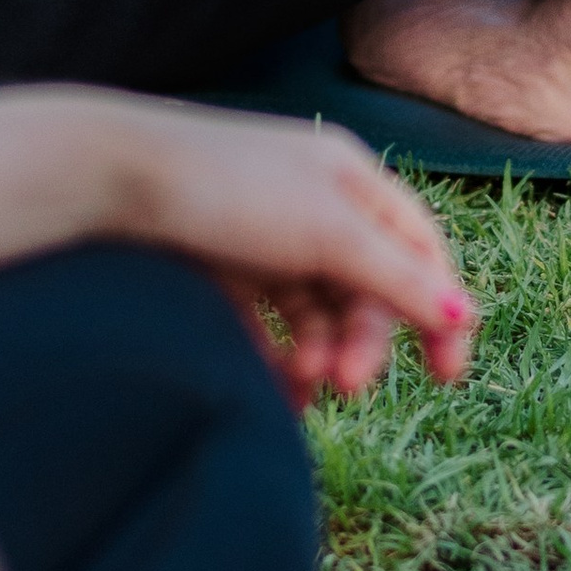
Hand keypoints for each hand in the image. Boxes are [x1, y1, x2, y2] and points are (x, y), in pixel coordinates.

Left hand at [102, 97, 477, 402]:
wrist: (108, 179)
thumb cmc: (225, 190)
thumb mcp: (327, 233)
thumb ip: (395, 277)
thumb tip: (462, 316)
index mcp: (350, 179)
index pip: (419, 249)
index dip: (438, 309)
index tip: (446, 375)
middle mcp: (312, 204)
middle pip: (366, 288)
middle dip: (364, 340)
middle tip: (349, 386)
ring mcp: (263, 237)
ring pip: (315, 312)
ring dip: (321, 354)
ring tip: (302, 386)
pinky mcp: (218, 267)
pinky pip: (265, 325)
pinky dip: (277, 359)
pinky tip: (275, 391)